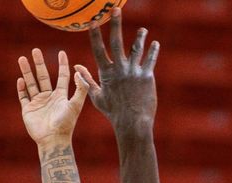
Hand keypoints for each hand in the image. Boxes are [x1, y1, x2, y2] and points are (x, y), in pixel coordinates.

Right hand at [17, 49, 88, 145]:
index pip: (63, 77)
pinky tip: (21, 79)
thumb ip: (80, 89)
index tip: (62, 52)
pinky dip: (21, 88)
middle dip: (39, 64)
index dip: (62, 65)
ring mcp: (38, 103)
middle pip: (44, 77)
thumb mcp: (75, 105)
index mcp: (61, 96)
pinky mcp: (28, 110)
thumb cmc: (66, 124)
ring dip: (27, 71)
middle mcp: (50, 98)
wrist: (53, 140)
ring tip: (21, 58)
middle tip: (35, 50)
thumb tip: (78, 72)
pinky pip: (23, 96)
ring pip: (31, 83)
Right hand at [74, 7, 159, 133]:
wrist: (132, 122)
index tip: (93, 20)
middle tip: (115, 10)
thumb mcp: (97, 97)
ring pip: (136, 49)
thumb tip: (76, 68)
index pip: (98, 49)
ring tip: (143, 30)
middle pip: (116, 42)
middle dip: (115, 24)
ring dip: (140, 37)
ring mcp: (133, 72)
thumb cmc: (114, 112)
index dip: (95, 34)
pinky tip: (155, 43)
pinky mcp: (146, 77)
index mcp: (106, 72)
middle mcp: (119, 69)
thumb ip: (87, 80)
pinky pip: (150, 60)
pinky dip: (153, 51)